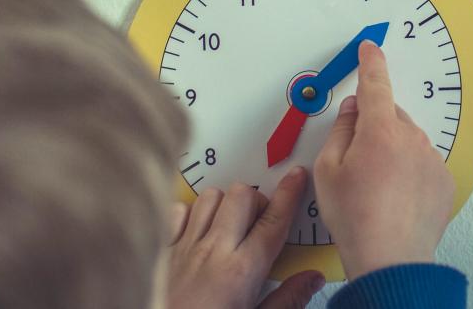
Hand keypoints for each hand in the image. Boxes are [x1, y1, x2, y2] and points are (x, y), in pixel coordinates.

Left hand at [164, 168, 324, 308]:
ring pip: (210, 197)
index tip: (297, 175)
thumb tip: (312, 278)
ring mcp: (183, 247)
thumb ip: (286, 301)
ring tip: (229, 225)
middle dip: (257, 200)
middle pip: (242, 196)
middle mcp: (213, 251)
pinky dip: (189, 214)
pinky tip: (196, 232)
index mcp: (242, 271)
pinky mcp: (160, 250)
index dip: (289, 194)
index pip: (273, 221)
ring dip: (224, 204)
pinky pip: (177, 211)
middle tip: (260, 221)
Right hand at [312, 40, 455, 278]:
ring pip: (407, 140)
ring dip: (392, 151)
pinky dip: (410, 171)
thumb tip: (352, 110)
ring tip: (376, 187)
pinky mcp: (444, 181)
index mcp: (380, 131)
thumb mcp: (328, 170)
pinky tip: (395, 196)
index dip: (371, 63)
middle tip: (356, 160)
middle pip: (390, 115)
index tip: (371, 48)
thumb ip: (340, 131)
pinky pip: (423, 162)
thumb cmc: (356, 218)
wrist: (390, 257)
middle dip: (374, 127)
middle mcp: (411, 138)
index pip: (375, 83)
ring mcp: (432, 159)